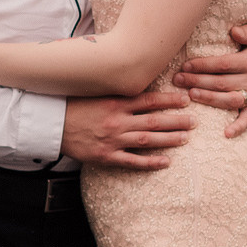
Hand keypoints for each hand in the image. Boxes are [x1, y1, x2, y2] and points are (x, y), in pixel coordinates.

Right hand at [61, 90, 194, 170]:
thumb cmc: (72, 105)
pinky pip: (131, 161)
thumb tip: (136, 83)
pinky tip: (165, 162)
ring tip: (186, 138)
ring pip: (147, 140)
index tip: (185, 99)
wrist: (51, 125)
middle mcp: (117, 121)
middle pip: (153, 121)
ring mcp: (113, 140)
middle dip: (176, 121)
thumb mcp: (94, 92)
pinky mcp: (106, 156)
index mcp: (115, 103)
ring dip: (168, 139)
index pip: (148, 100)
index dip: (169, 100)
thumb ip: (115, 91)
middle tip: (195, 121)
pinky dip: (149, 162)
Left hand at [173, 23, 246, 137]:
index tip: (185, 65)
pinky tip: (226, 133)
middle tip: (178, 80)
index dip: (204, 65)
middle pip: (222, 82)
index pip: (223, 64)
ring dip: (210, 99)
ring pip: (229, 100)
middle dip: (198, 81)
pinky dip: (238, 127)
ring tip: (191, 95)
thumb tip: (234, 31)